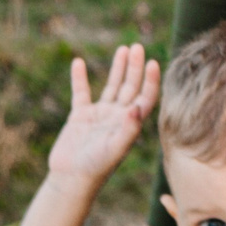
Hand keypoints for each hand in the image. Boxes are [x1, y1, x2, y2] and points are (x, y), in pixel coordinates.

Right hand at [49, 44, 160, 184]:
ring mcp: (100, 115)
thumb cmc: (97, 167)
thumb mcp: (115, 148)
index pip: (145, 97)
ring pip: (111, 86)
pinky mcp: (80, 117)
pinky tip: (79, 62)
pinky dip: (79, 78)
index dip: (151, 80)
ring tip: (124, 49)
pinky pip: (81, 93)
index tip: (153, 62)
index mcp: (131, 123)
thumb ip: (128, 128)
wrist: (71, 179)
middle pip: (130, 86)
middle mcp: (118, 116)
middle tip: (138, 47)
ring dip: (117, 68)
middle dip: (135, 67)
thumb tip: (137, 107)